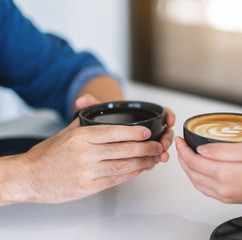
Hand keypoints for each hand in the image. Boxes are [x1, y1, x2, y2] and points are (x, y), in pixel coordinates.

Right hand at [0, 95, 173, 205]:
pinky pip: (115, 179)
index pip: (114, 132)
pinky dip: (130, 174)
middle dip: (145, 148)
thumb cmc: (48, 153)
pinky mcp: (88, 187)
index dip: (134, 132)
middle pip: (124, 150)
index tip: (147, 132)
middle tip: (157, 146)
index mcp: (81, 137)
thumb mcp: (66, 131)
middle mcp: (86, 154)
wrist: (29, 176)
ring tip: (153, 159)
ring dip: (142, 162)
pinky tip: (139, 169)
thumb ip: (85, 120)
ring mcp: (87, 172)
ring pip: (123, 166)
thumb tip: (96, 107)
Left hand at [175, 137, 241, 204]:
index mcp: (224, 174)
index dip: (183, 150)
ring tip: (187, 157)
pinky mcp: (229, 198)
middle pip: (191, 172)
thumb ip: (222, 150)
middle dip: (182, 158)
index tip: (180, 140)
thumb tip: (202, 150)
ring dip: (188, 169)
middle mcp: (221, 187)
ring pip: (196, 182)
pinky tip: (199, 172)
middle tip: (180, 146)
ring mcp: (224, 195)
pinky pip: (205, 189)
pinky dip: (197, 179)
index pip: (193, 161)